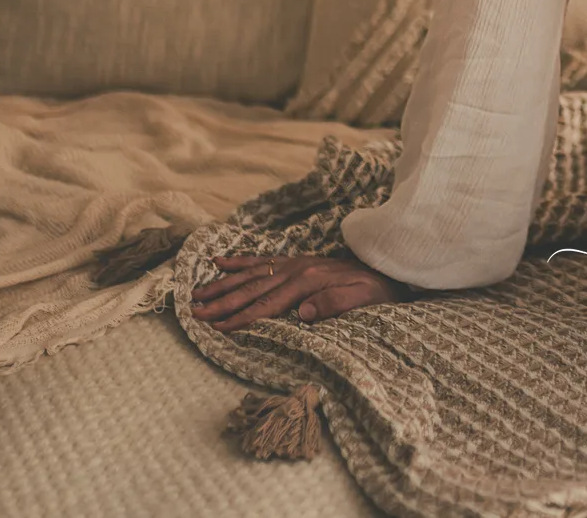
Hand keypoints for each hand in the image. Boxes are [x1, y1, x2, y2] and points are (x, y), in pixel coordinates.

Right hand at [192, 252, 405, 332]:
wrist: (390, 269)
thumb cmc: (377, 290)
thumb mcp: (364, 299)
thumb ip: (335, 303)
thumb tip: (303, 312)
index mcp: (309, 282)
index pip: (268, 303)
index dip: (242, 317)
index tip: (219, 328)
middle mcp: (298, 269)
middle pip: (252, 288)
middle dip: (223, 302)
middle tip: (196, 314)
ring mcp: (295, 262)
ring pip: (251, 273)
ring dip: (223, 284)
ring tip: (197, 294)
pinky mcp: (297, 260)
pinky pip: (263, 258)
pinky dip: (239, 260)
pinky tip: (219, 261)